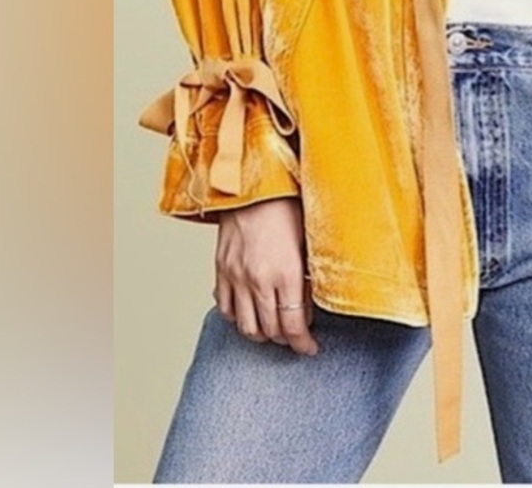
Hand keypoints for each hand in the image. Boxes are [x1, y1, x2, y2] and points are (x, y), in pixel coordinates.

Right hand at [213, 197, 318, 355]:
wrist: (252, 184)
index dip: (303, 343)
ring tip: (273, 330)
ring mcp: (237, 277)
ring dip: (261, 334)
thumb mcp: (307, 240)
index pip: (294, 325)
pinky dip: (237, 318)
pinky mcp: (221, 270)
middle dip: (285, 339)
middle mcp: (259, 279)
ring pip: (246, 326)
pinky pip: (226, 308)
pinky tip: (249, 312)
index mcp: (286, 272)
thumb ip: (308, 276)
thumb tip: (310, 305)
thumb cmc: (285, 205)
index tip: (310, 348)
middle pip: (271, 330)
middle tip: (295, 337)